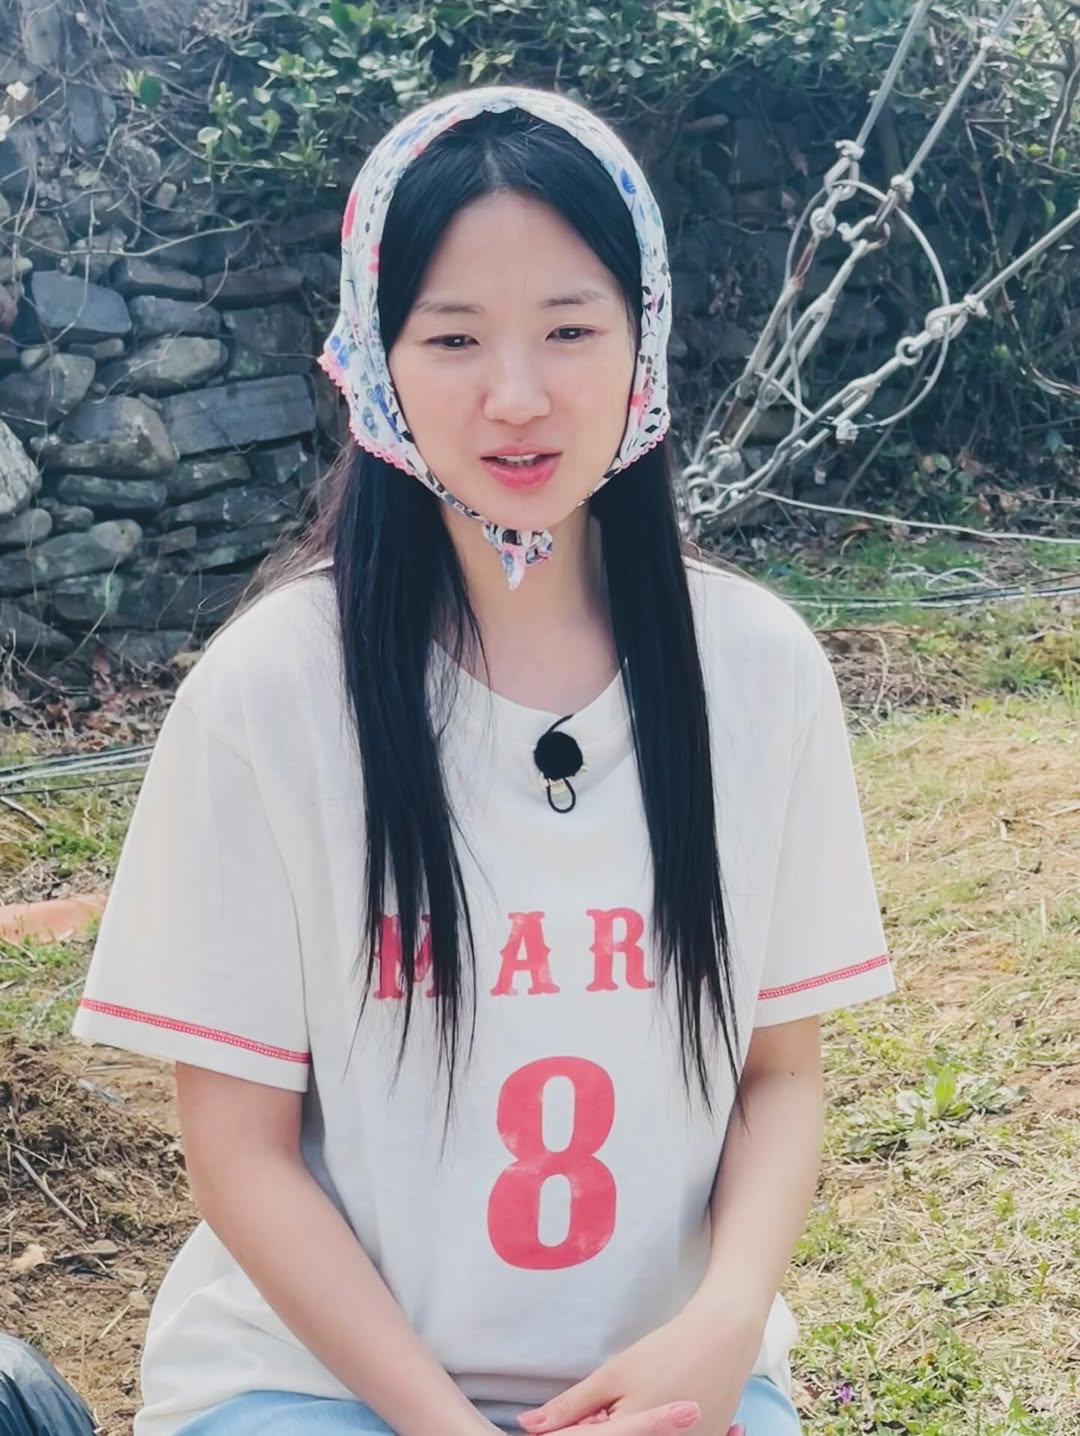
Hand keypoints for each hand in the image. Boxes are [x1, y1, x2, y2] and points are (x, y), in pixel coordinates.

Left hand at [515, 1308, 758, 1435]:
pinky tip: (658, 1402)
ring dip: (626, 1428)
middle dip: (600, 1427)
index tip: (571, 1413)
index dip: (570, 1429)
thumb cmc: (666, 1353)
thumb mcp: (613, 1376)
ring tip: (636, 1398)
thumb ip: (570, 1407)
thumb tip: (527, 1425)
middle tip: (615, 1400)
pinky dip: (653, 1428)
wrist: (724, 1340)